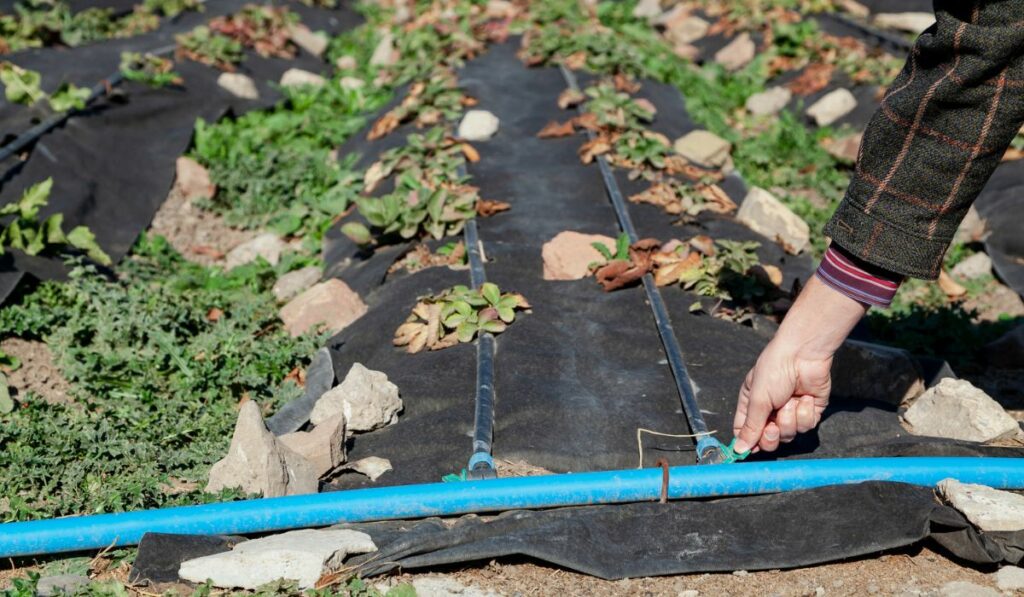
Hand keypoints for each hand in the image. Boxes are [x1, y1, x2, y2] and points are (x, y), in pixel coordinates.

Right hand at [733, 276, 867, 453]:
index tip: (748, 451)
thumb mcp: (758, 399)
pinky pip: (806, 426)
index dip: (747, 442)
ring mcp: (790, 411)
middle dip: (771, 436)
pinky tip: (803, 398)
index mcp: (751, 404)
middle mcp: (770, 410)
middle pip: (768, 439)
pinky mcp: (809, 411)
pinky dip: (805, 414)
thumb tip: (738, 449)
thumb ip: (750, 427)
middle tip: (772, 426)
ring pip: (789, 434)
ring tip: (790, 401)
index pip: (745, 431)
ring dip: (790, 420)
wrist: (804, 354)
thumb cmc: (774, 370)